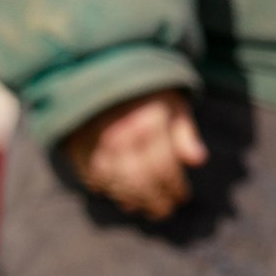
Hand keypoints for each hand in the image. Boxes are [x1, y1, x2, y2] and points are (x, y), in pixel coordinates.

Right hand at [61, 89, 206, 219]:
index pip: (164, 170)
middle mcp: (122, 136)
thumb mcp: (172, 100)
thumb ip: (185, 130)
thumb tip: (198, 160)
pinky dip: (103, 186)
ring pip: (115, 183)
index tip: (182, 198)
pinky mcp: (77, 142)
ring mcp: (97, 142)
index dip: (175, 188)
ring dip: (129, 199)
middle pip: (140, 183)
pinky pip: (90, 174)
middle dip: (154, 202)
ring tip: (140, 206)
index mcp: (149, 125)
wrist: (101, 64)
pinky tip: (114, 192)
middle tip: (163, 211)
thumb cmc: (144, 86)